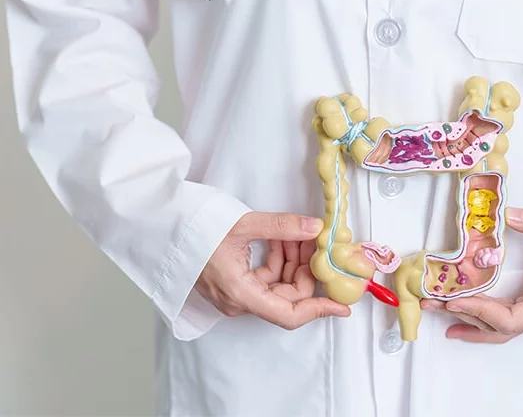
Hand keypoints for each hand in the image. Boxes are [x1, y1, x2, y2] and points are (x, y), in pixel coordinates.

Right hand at [195, 212, 350, 329]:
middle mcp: (239, 300)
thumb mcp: (243, 225)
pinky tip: (283, 237)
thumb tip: (315, 228)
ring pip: (279, 284)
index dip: (319, 310)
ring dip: (293, 259)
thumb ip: (283, 227)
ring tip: (297, 233)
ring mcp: (235, 292)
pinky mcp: (233, 282)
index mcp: (240, 293)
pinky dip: (279, 257)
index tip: (342, 304)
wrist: (162, 226)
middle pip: (288, 297)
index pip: (288, 314)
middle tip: (317, 242)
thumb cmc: (194, 229)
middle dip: (306, 269)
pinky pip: (266, 276)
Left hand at [420, 207, 522, 342]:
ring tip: (438, 315)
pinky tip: (461, 320)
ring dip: (468, 322)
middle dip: (463, 316)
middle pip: (498, 328)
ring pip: (499, 329)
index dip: (482, 312)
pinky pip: (504, 321)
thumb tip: (510, 215)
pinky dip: (480, 320)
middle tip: (432, 305)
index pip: (511, 319)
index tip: (456, 300)